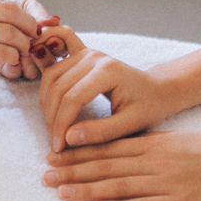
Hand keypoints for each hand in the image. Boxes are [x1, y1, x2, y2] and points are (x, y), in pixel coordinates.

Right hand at [0, 0, 38, 87]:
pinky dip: (12, 57)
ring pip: (8, 32)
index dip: (18, 15)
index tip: (26, 27)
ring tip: (23, 53)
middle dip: (28, 25)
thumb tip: (2, 18)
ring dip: (22, 44)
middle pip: (9, 11)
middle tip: (34, 38)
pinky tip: (11, 61)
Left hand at [0, 0, 59, 79]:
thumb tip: (55, 20)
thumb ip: (37, 12)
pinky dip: (14, 65)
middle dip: (47, 56)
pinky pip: (15, 73)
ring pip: (34, 73)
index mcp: (46, 36)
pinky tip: (11, 55)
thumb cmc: (3, 2)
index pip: (62, 47)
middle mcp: (36, 51)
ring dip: (31, 62)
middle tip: (38, 46)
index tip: (51, 37)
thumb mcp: (22, 3)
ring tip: (25, 50)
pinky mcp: (4, 66)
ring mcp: (21, 61)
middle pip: (52, 65)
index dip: (60, 45)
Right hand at [38, 27, 168, 151]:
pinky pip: (53, 64)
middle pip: (57, 87)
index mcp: (107, 71)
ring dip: (46, 104)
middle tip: (55, 143)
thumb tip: (68, 139)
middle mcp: (92, 57)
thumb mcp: (131, 125)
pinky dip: (44, 79)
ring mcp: (84, 53)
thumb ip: (101, 132)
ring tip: (53, 129)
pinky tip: (44, 96)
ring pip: (50, 78)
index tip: (59, 148)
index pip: (72, 98)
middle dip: (52, 118)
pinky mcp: (78, 54)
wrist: (157, 89)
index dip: (61, 125)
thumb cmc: (148, 107)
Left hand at [42, 131, 200, 200]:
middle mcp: (151, 160)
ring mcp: (163, 182)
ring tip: (61, 192)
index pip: (104, 147)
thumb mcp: (172, 140)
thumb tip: (115, 147)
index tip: (53, 155)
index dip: (76, 152)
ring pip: (117, 185)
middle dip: (71, 170)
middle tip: (45, 174)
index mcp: (149, 143)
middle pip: (104, 165)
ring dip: (86, 189)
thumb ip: (143, 144)